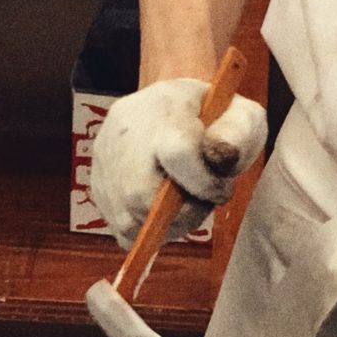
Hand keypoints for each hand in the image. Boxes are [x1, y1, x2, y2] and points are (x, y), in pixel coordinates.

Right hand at [90, 78, 266, 249]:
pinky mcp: (96, 181)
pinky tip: (163, 212)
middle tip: (201, 203)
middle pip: (141, 194)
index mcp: (165, 108)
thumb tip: (221, 157)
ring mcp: (104, 158)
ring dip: (165, 226)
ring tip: (184, 207)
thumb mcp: (239, 113)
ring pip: (128, 217)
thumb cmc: (212, 115)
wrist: (170, 106)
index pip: (178, 153)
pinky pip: (119, 227)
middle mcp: (124, 132)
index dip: (205, 184)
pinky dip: (146, 230)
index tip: (221, 189)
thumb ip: (237, 133)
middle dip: (182, 214)